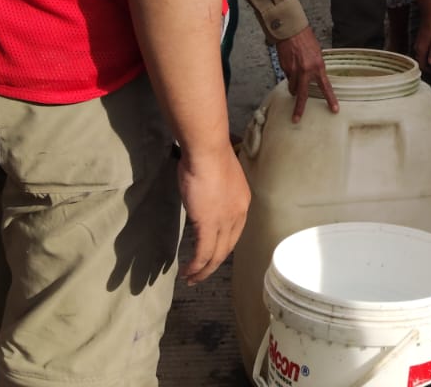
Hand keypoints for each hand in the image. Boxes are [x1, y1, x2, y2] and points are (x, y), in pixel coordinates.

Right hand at [178, 141, 249, 283]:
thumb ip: (215, 193)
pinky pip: (203, 253)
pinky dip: (196, 266)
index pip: (234, 233)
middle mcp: (238, 214)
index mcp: (242, 203)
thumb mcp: (218, 178)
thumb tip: (204, 199)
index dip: (222, 247)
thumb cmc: (209, 156)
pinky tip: (188, 272)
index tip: (211, 254)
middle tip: (200, 274)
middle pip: (227, 248)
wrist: (207, 150)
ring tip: (192, 279)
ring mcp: (224, 221)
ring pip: (216, 255)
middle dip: (213, 264)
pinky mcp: (208, 224)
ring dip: (203, 270)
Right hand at [275, 28, 338, 121]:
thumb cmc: (306, 39)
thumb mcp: (317, 54)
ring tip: (294, 81)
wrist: (291, 30)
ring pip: (292, 87)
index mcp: (318, 67)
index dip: (330, 99)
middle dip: (299, 108)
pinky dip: (289, 76)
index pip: (326, 87)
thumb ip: (315, 68)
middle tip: (296, 118)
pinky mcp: (284, 68)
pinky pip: (288, 78)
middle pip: (302, 95)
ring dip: (293, 89)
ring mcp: (293, 71)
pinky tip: (291, 66)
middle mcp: (306, 71)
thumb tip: (312, 78)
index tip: (334, 110)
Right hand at [413, 13, 430, 66]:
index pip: (422, 65)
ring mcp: (417, 44)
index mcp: (421, 50)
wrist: (430, 16)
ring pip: (420, 57)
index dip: (429, 71)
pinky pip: (421, 52)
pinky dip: (426, 55)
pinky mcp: (419, 41)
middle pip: (420, 62)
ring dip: (426, 61)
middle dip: (427, 67)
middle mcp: (417, 48)